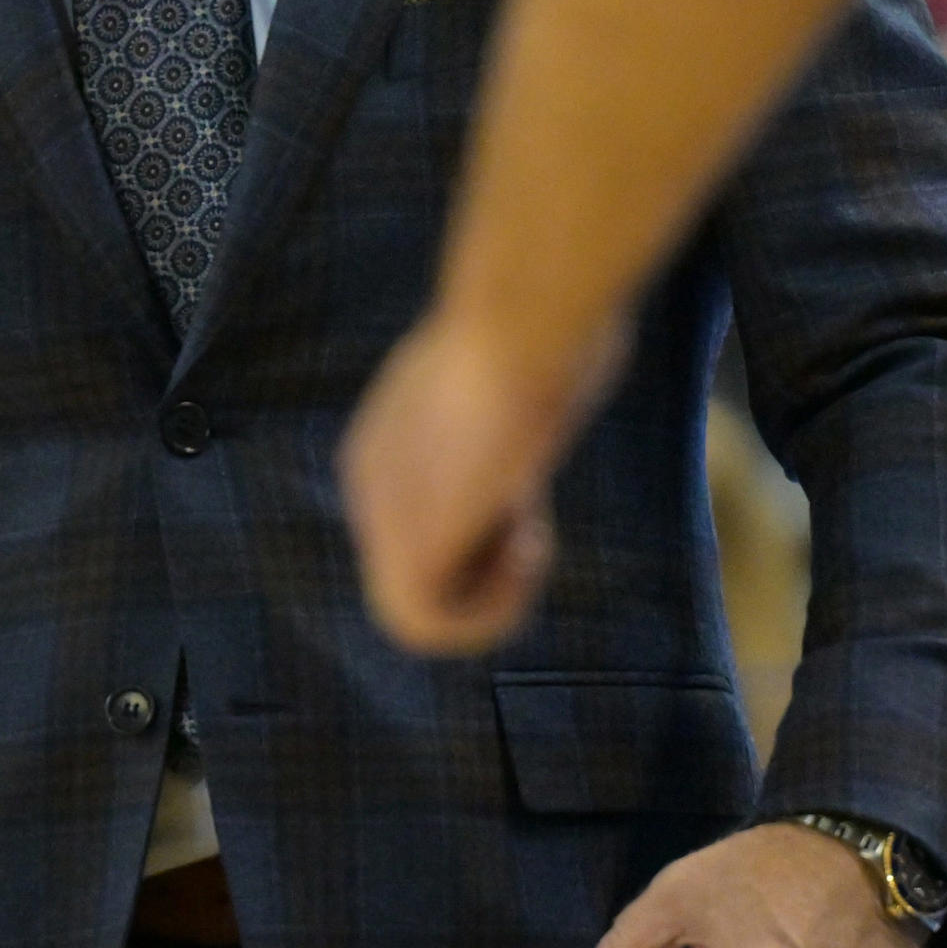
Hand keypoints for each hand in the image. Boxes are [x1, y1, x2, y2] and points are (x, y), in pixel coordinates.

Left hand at [342, 309, 607, 655]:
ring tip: (529, 545)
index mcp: (387, 438)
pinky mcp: (408, 546)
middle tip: (530, 519)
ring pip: (416, 611)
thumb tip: (576, 362)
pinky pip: (425, 628)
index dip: (485, 520)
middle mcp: (370, 481)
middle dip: (486, 563)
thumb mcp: (528, 361)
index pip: (424, 518)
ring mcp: (380, 517)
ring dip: (488, 601)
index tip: (526, 483)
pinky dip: (486, 615)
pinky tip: (525, 555)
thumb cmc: (547, 319)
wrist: (521, 320)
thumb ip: (521, 392)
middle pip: (422, 565)